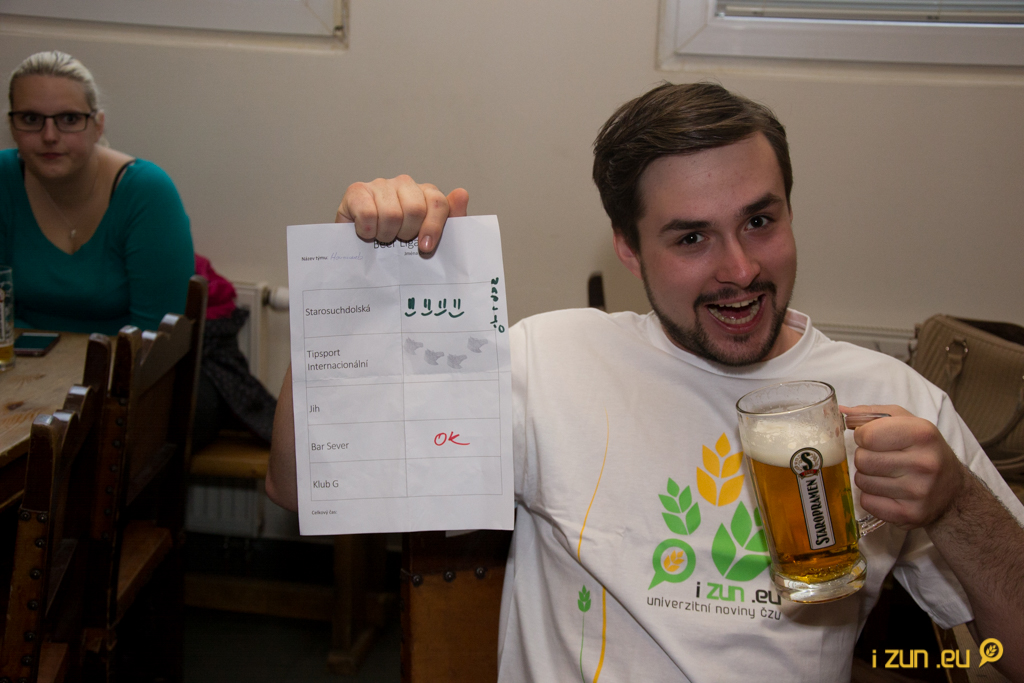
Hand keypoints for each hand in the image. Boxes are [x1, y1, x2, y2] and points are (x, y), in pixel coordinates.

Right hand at [337, 175, 468, 253]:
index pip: (438, 202)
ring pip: (392, 214)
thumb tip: (462, 193)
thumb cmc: (400, 244)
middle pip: (415, 209)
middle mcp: (404, 184)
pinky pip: (368, 213)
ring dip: (386, 234)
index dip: (433, 227)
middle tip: (399, 239)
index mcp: (425, 193)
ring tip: (382, 236)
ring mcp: (380, 185)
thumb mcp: (429, 238)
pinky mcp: (357, 191)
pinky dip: (368, 230)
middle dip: (407, 233)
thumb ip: (452, 219)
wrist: (363, 254)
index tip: (425, 247)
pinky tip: (368, 232)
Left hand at [844, 405, 966, 528]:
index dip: (862, 436)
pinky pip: (867, 502)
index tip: (872, 439)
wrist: (953, 490)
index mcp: (922, 434)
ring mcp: (918, 492)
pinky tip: (888, 491)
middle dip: (864, 457)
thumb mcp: (907, 423)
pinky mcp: (910, 514)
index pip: (867, 435)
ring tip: (886, 474)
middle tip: (880, 458)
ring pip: (862, 481)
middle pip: (862, 459)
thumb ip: (872, 414)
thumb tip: (842, 412)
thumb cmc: (923, 450)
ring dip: (867, 477)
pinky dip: (871, 497)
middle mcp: (923, 463)